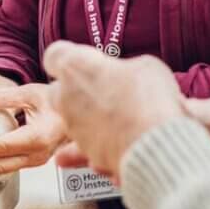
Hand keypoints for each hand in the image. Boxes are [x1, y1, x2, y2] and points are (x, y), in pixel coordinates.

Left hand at [0, 83, 67, 179]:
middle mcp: (38, 154)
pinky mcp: (33, 162)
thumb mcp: (32, 92)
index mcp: (39, 137)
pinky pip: (8, 167)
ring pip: (2, 170)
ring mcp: (36, 161)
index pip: (2, 146)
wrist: (78, 111)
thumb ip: (6, 96)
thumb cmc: (58, 99)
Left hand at [43, 43, 183, 179]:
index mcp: (76, 68)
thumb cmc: (149, 100)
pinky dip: (100, 143)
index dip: (70, 56)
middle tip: (105, 86)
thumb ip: (124, 68)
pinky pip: (88, 146)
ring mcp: (74, 128)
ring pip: (75, 119)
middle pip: (60, 90)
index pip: (56, 55)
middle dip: (77, 89)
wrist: (153, 143)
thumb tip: (126, 75)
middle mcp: (67, 98)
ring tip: (123, 115)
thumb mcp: (145, 66)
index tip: (84, 58)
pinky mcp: (86, 153)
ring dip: (92, 117)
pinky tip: (119, 140)